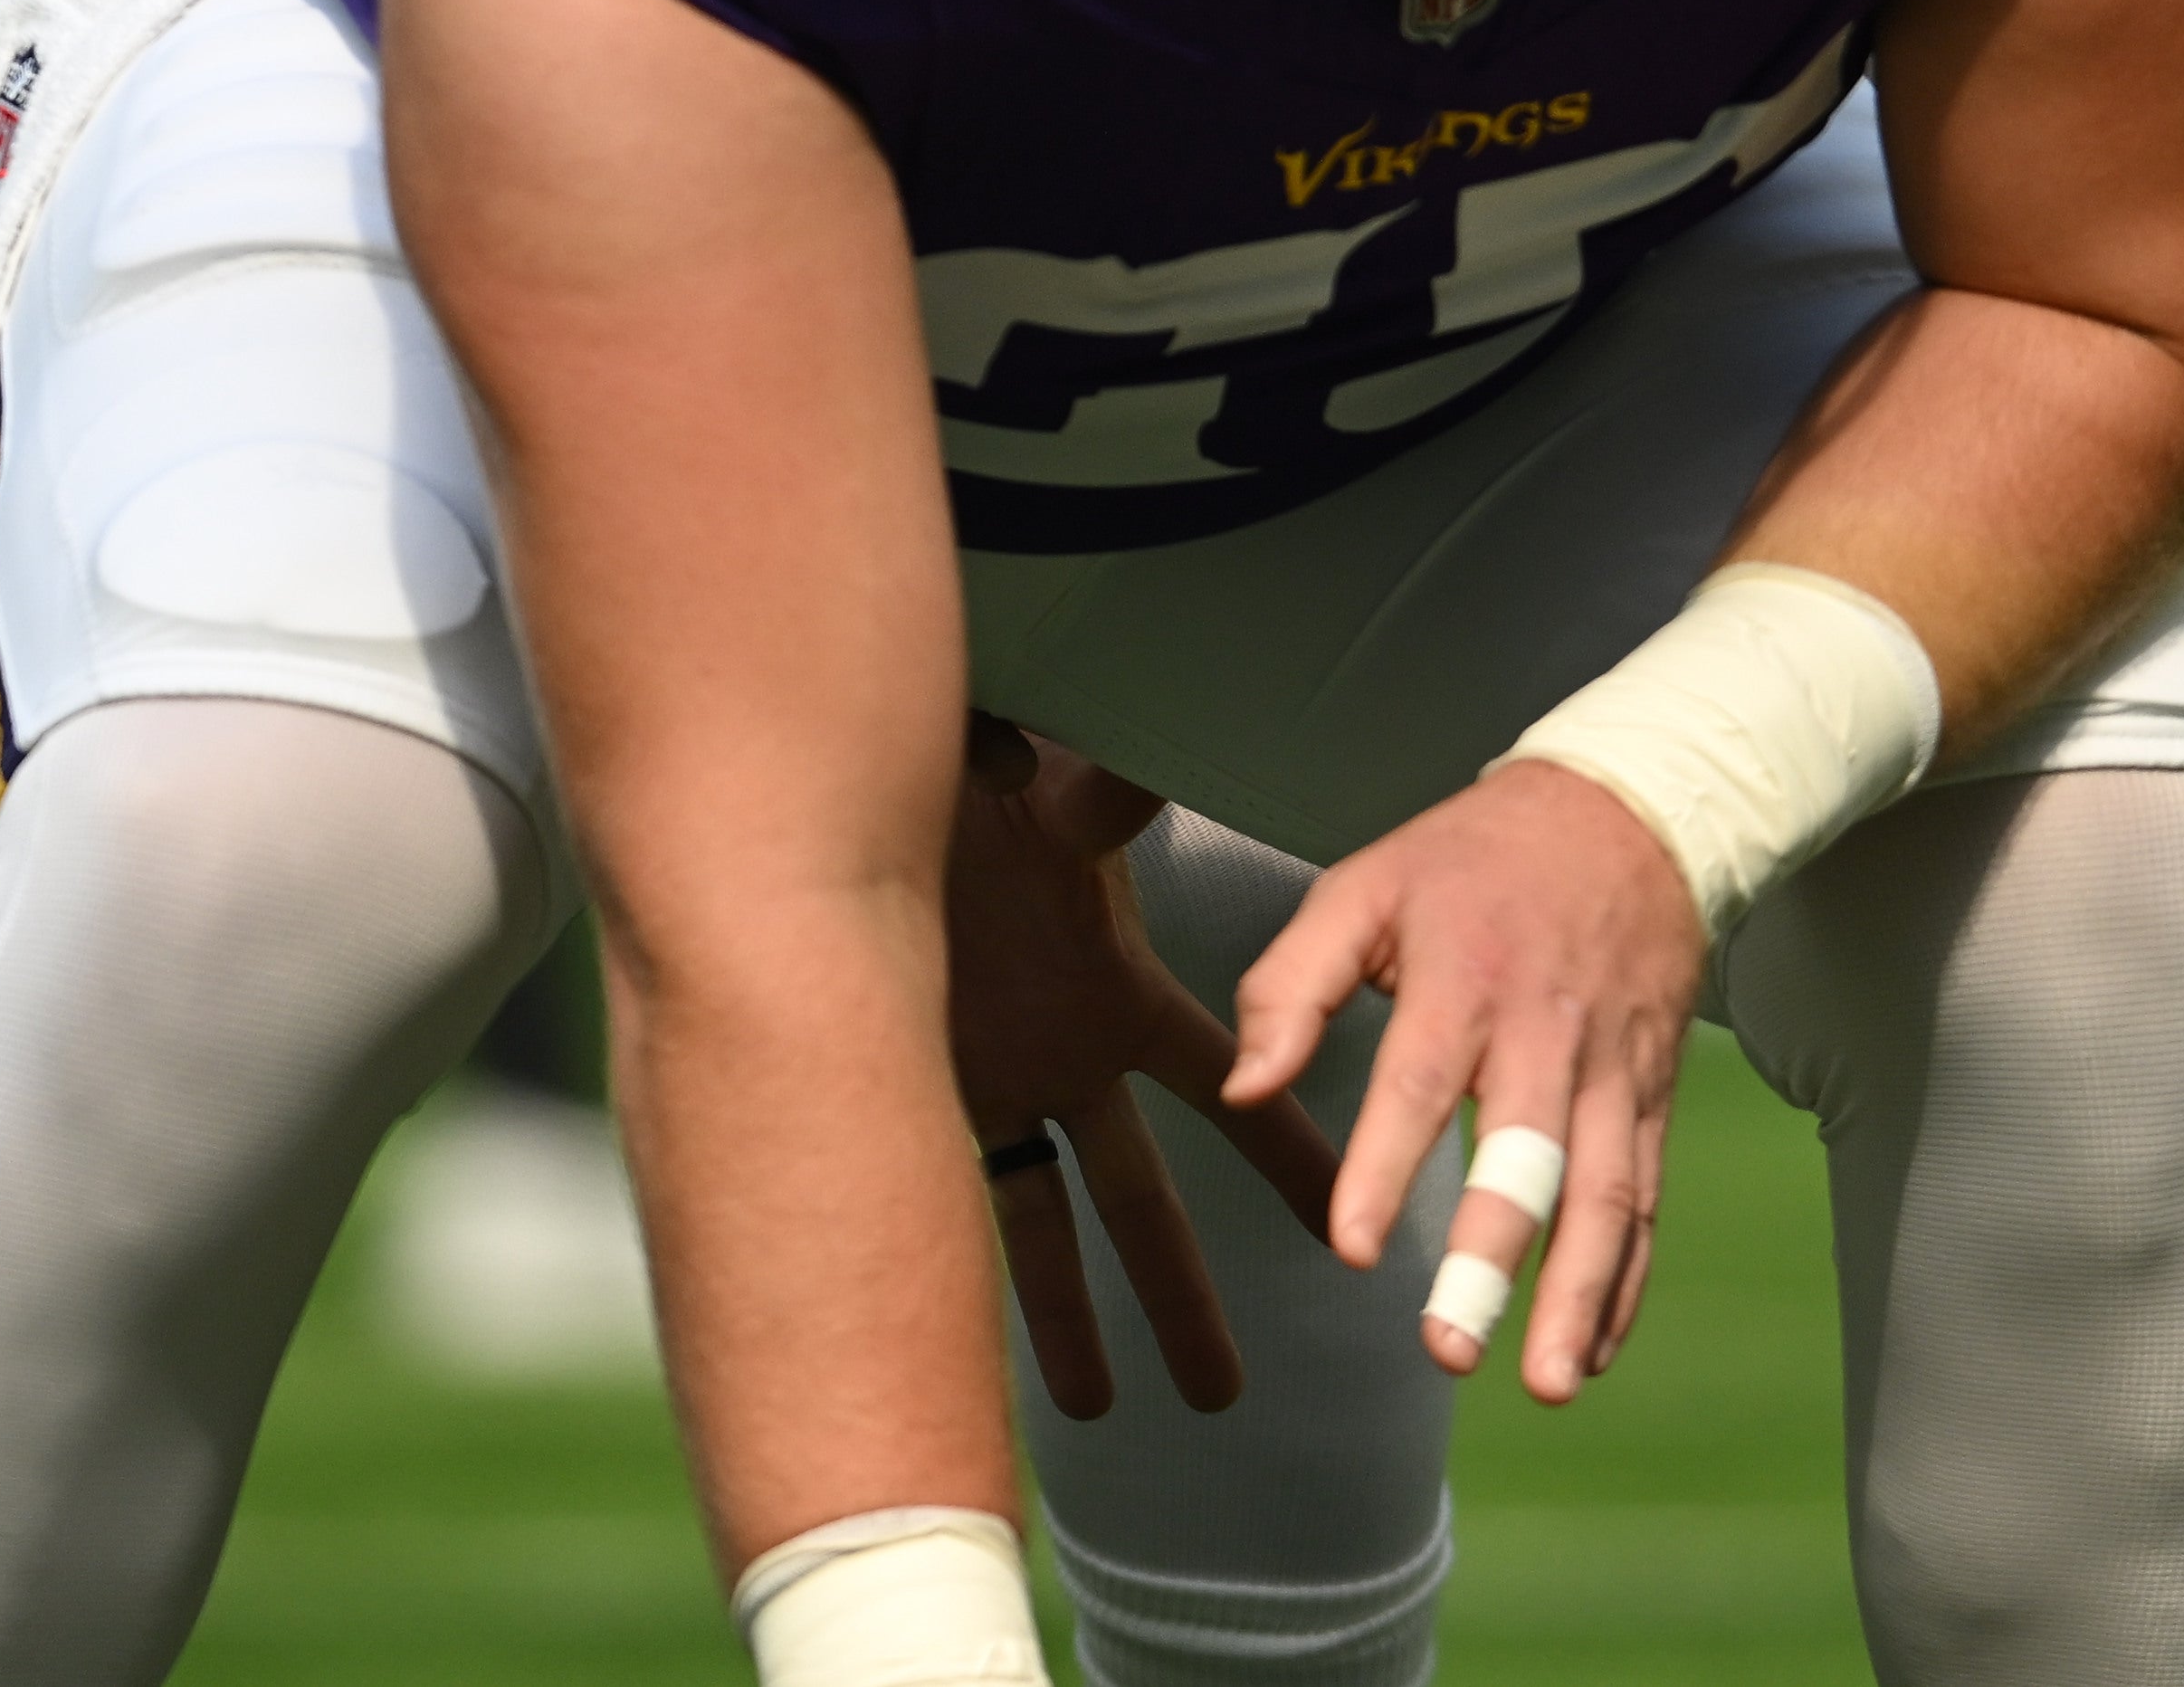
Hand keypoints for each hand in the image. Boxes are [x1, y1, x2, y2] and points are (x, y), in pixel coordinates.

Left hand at [939, 720, 1342, 1416]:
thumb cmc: (953, 786)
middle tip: (1225, 1398)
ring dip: (1075, 1321)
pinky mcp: (926, 1097)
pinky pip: (957, 1202)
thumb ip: (1098, 794)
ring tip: (1109, 1412)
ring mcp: (998, 1084)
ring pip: (1051, 1228)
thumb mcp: (1042, 790)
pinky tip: (961, 1346)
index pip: (1223, 1082)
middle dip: (1182, 1296)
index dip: (1284, 1147)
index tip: (1346, 1214)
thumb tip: (1138, 770)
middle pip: (1143, 1200)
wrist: (837, 805)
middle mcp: (1067, 1056)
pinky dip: (963, 1273)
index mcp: (1117, 992)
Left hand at [1225, 760, 1701, 1406]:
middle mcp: (1545, 1031)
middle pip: (1527, 1155)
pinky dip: (1628, 1281)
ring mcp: (1611, 1069)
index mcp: (1463, 976)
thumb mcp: (1363, 885)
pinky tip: (1595, 1349)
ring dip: (1581, 1295)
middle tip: (1447, 1349)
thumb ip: (1290, 985)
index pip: (1420, 1080)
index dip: (1385, 1165)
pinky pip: (1647, 1198)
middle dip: (1492, 1258)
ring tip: (1549, 1384)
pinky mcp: (1653, 1094)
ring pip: (1606, 1194)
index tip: (1353, 1248)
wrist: (1627, 812)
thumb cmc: (1471, 860)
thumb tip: (1241, 1088)